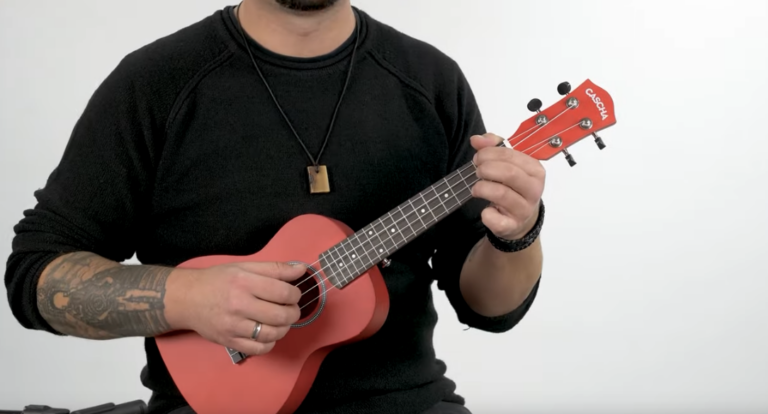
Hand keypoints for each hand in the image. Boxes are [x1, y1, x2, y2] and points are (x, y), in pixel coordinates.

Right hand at [167, 261, 305, 355]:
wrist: (187, 299)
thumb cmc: (218, 280)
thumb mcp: (244, 267)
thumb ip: (275, 268)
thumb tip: (302, 270)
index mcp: (244, 282)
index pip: (283, 292)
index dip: (295, 294)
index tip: (293, 294)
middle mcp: (239, 304)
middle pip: (281, 315)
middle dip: (294, 312)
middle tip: (291, 308)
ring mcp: (233, 326)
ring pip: (273, 334)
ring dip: (284, 328)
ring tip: (281, 321)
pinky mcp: (229, 342)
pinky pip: (259, 349)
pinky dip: (270, 343)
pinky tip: (268, 333)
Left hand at [470, 133, 545, 239]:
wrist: (520, 220)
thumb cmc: (513, 186)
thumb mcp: (508, 164)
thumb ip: (493, 147)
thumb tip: (476, 140)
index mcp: (536, 170)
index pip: (512, 155)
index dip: (490, 153)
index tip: (478, 157)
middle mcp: (534, 190)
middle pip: (509, 173)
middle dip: (486, 169)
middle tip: (477, 171)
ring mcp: (524, 209)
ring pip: (501, 194)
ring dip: (481, 188)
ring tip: (476, 188)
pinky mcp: (512, 226)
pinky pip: (496, 219)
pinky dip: (486, 214)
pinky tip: (485, 210)